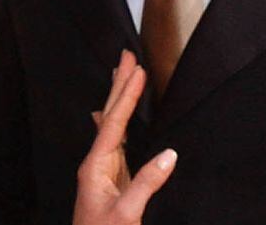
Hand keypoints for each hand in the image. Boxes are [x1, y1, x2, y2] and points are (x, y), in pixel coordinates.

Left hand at [74, 51, 175, 224]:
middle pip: (109, 116)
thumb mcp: (127, 214)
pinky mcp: (114, 183)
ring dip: (120, 99)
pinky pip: (118, 143)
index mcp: (95, 167)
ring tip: (125, 75)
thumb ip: (147, 184)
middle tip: (127, 56)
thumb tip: (169, 154)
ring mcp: (104, 173)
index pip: (114, 123)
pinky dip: (121, 123)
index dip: (127, 95)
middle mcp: (97, 165)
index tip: (138, 70)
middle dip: (120, 86)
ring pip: (114, 126)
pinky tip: (115, 117)